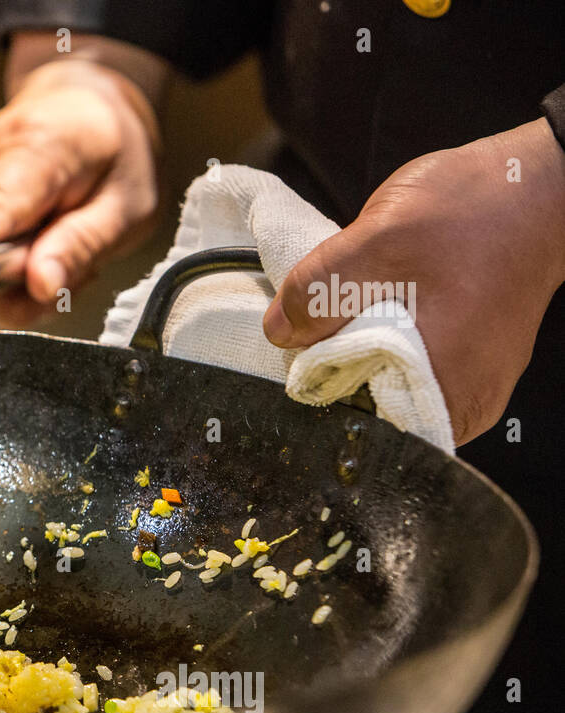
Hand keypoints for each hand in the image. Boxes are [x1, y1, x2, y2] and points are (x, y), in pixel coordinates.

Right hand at [0, 38, 163, 327]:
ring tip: (50, 245)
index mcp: (32, 149)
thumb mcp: (127, 206)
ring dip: (9, 282)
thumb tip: (40, 285)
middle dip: (18, 290)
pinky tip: (25, 241)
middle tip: (68, 267)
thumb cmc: (109, 155)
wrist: (77, 106)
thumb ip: (82, 245)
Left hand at [263, 118, 564, 444]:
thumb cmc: (474, 212)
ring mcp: (471, 383)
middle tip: (319, 324)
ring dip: (357, 351)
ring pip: (386, 384)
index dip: (318, 390)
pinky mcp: (469, 360)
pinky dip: (383, 340)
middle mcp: (462, 402)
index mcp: (440, 389)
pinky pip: (409, 365)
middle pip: (369, 409)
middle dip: (335, 370)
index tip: (298, 355)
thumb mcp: (375, 242)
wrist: (536, 183)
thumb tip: (279, 332)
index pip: (356, 426)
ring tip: (355, 308)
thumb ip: (318, 292)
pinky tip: (377, 307)